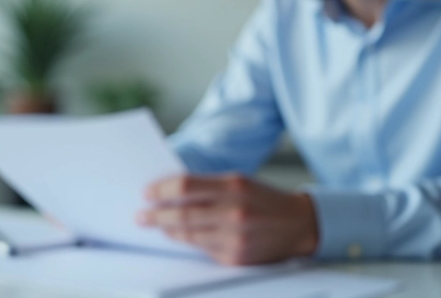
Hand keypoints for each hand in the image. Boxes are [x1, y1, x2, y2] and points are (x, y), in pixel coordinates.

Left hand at [136, 173, 318, 264]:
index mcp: (233, 186)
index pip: (186, 185)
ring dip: (167, 230)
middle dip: (156, 215)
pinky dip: (188, 242)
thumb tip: (170, 193)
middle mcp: (234, 212)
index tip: (147, 193)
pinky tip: (179, 236)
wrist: (299, 224)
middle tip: (141, 216)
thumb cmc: (264, 200)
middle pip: (182, 213)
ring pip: (188, 235)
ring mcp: (235, 238)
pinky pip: (202, 250)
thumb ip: (208, 186)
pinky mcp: (235, 258)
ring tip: (157, 225)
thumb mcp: (239, 182)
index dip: (161, 189)